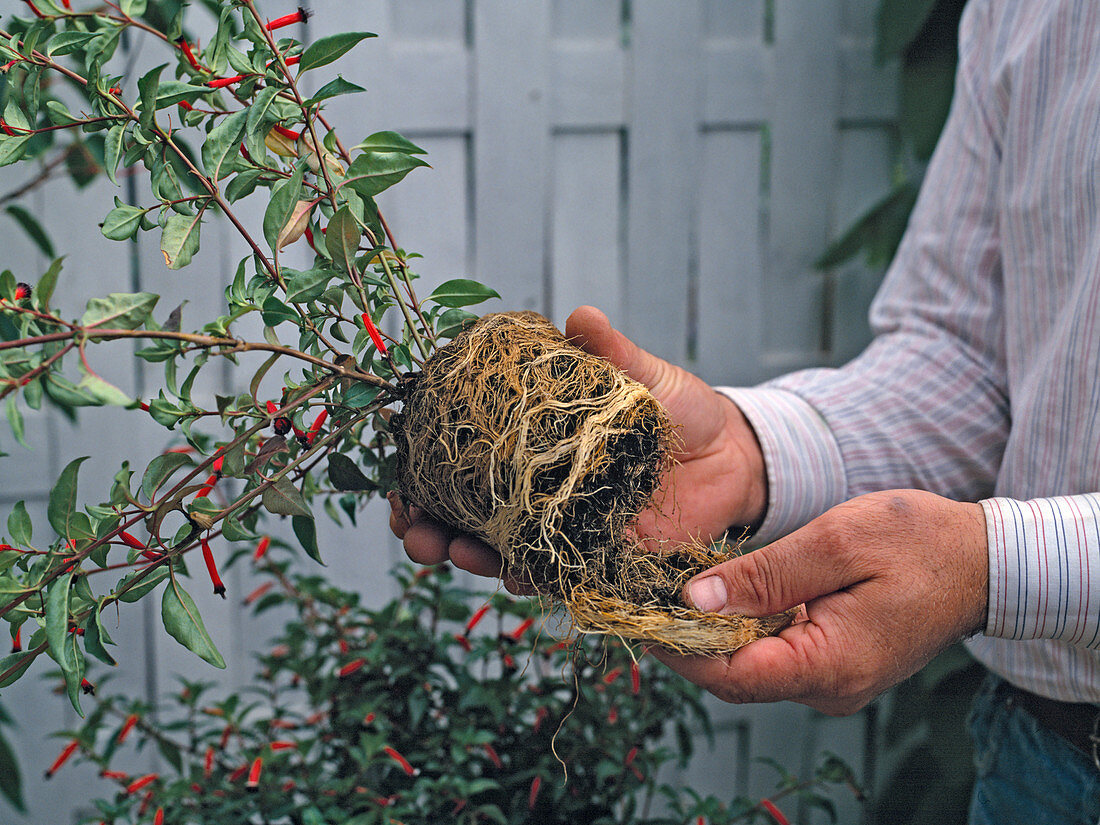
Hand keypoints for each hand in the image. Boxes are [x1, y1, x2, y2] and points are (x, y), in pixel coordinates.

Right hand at [389, 305, 767, 589]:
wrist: (735, 454)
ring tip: (456, 552)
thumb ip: (612, 354)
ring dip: (469, 557)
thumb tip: (580, 317)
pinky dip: (529, 578)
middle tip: (413, 531)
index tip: (397, 477)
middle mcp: (534, 489)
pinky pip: (554, 576)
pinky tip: (514, 575)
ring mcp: (561, 527)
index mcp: (529, 443)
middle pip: (464, 515)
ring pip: (499, 551)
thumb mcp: (645, 378)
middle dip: (428, 529)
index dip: (421, 472)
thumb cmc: (680, 408)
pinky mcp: (595, 559)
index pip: (458, 459)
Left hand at [653, 489, 988, 715]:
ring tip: (671, 586)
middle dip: (686, 636)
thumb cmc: (918, 542)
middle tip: (643, 591)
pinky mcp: (833, 663)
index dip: (677, 645)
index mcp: (830, 663)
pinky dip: (743, 625)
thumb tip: (695, 599)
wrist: (981, 561)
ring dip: (712, 629)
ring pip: (749, 665)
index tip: (637, 610)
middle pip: (732, 675)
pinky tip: (721, 591)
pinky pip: (772, 653)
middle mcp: (828, 686)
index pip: (729, 674)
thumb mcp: (836, 542)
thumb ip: (764, 575)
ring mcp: (832, 680)